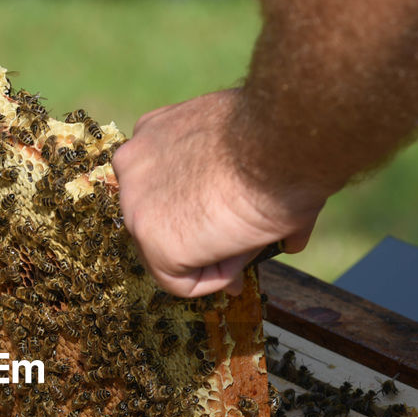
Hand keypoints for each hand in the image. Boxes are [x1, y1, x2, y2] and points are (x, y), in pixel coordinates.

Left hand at [112, 89, 328, 297]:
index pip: (162, 189)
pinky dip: (215, 279)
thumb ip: (242, 186)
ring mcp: (136, 206)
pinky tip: (241, 252)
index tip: (225, 229)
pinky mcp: (154, 242)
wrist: (281, 144)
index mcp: (153, 134)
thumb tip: (284, 236)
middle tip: (240, 250)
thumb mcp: (246, 151)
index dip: (197, 214)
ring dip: (214, 257)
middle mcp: (133, 165)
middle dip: (200, 241)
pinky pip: (180, 282)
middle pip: (162, 221)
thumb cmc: (276, 140)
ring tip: (251, 240)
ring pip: (170, 254)